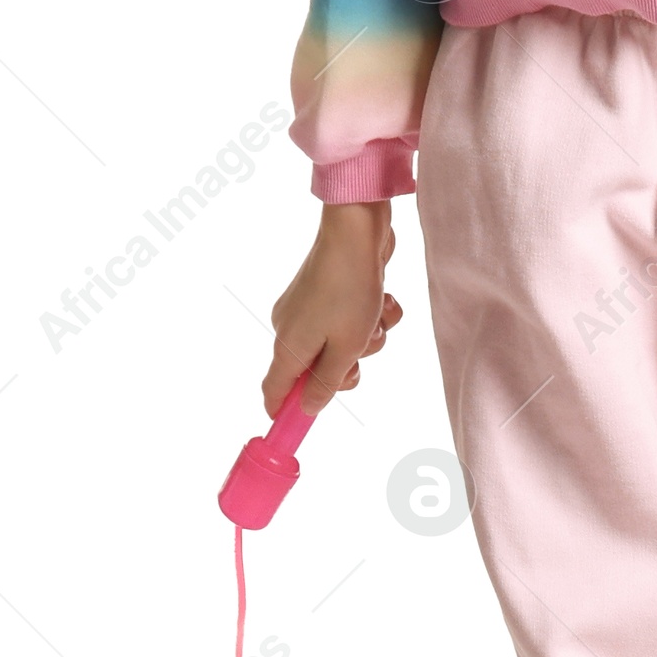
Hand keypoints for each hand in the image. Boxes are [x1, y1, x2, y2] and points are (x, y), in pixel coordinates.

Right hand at [263, 202, 402, 421]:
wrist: (357, 230)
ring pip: (339, 345)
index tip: (302, 426)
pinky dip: (370, 315)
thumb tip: (308, 408)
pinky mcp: (327, 291)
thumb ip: (326, 383)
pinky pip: (349, 319)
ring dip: (366, 339)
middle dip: (345, 369)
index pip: (273, 391)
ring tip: (376, 318)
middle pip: (314, 372)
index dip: (285, 413)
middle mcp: (290, 328)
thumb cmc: (350, 290)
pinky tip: (383, 299)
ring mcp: (308, 308)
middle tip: (361, 354)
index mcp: (288, 346)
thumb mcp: (345, 347)